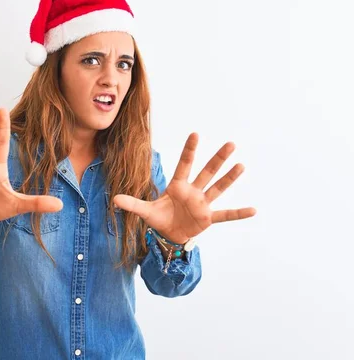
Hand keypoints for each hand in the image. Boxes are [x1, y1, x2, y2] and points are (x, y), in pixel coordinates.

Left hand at [112, 133, 255, 243]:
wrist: (170, 234)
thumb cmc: (160, 218)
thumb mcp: (145, 212)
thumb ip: (132, 204)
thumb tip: (114, 199)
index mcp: (178, 186)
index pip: (184, 164)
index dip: (189, 150)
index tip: (195, 133)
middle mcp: (193, 191)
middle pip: (206, 171)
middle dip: (217, 159)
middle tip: (230, 143)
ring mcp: (202, 204)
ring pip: (217, 188)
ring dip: (229, 178)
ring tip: (241, 166)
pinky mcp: (208, 218)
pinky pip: (225, 215)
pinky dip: (238, 213)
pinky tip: (253, 210)